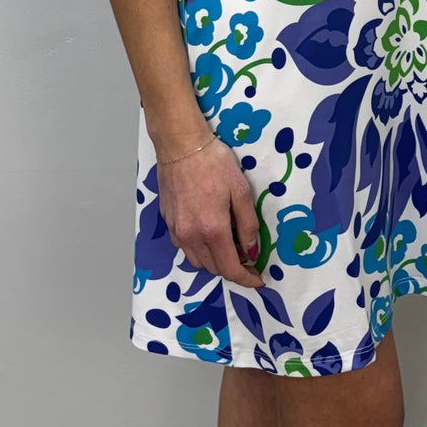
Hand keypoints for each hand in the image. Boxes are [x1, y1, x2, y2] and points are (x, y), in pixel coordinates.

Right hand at [155, 137, 265, 288]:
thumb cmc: (214, 163)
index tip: (258, 279)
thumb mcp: (241, 191)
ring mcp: (177, 231)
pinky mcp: (168, 223)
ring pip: (198, 262)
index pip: (230, 269)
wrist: (181, 147)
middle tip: (248, 257)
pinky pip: (185, 248)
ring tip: (230, 245)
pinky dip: (200, 250)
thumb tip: (251, 251)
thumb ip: (248, 225)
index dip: (246, 279)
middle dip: (233, 269)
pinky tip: (209, 235)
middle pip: (214, 269)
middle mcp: (192, 236)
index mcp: (213, 230)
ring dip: (216, 261)